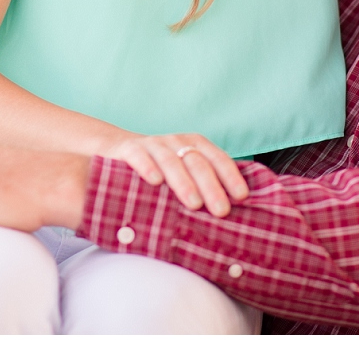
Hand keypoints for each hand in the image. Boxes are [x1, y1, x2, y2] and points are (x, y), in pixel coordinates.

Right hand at [105, 133, 248, 217]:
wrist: (116, 148)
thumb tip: (231, 216)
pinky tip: (155, 181)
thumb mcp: (182, 173)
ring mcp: (152, 145)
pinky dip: (148, 167)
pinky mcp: (129, 149)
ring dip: (184, 182)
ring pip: (171, 161)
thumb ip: (202, 186)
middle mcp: (176, 143)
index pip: (217, 158)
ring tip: (194, 204)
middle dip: (211, 187)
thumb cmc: (158, 169)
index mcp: (194, 146)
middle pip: (197, 162)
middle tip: (221, 211)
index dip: (231, 176)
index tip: (241, 197)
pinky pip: (139, 156)